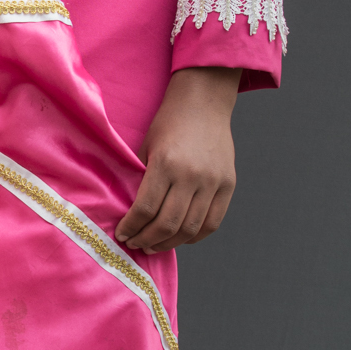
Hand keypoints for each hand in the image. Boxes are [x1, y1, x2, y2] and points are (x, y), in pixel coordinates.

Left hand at [116, 66, 240, 253]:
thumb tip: (132, 216)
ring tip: (154, 245)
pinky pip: (212, 222)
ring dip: (169, 243)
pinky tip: (179, 238)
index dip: (132, 227)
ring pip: (191, 228)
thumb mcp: (146, 147)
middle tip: (136, 244)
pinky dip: (195, 236)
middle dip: (147, 240)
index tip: (123, 234)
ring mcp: (213, 182)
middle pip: (167, 224)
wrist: (203, 104)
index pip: (146, 209)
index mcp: (166, 164)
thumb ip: (142, 180)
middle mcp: (192, 175)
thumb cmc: (168, 124)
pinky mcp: (228, 185)